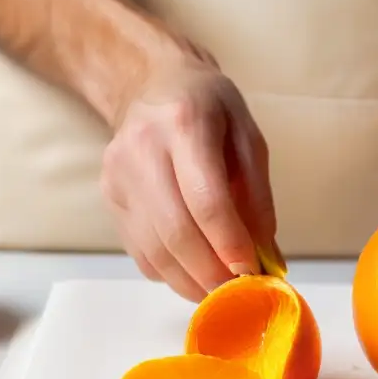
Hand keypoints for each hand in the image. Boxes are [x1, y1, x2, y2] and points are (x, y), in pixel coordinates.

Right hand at [100, 40, 275, 300]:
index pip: (206, 199)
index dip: (230, 243)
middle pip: (176, 232)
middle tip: (240, 294)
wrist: (150, 84)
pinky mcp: (111, 197)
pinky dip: (171, 273)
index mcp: (185, 124)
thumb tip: (266, 256)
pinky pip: (141, 251)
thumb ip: (258, 196)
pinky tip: (195, 274)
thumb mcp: (248, 137)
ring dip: (191, 282)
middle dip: (211, 273)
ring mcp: (119, 175)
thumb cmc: (209, 108)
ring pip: (154, 250)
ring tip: (222, 292)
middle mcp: (143, 149)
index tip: (253, 272)